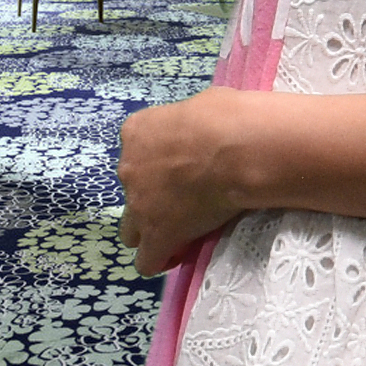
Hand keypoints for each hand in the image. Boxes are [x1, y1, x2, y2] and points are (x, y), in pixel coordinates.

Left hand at [117, 87, 246, 276]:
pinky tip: (179, 253)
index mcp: (138, 131)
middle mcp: (129, 168)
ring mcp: (139, 205)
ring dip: (151, 229)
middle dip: (153, 196)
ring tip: (181, 229)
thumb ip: (191, 123)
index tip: (182, 166)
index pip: (137, 149)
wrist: (236, 148)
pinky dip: (161, 258)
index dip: (159, 160)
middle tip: (186, 195)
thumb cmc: (226, 117)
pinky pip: (148, 260)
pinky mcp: (157, 236)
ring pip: (132, 230)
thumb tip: (202, 130)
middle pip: (132, 191)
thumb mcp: (203, 105)